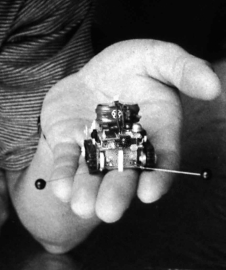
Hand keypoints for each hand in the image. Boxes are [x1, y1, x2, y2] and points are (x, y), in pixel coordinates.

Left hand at [40, 40, 220, 222]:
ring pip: (93, 174)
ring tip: (82, 206)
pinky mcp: (69, 144)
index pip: (161, 159)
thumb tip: (214, 87)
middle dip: (116, 193)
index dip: (158, 178)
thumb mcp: (159, 57)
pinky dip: (63, 174)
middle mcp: (128, 148)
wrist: (93, 70)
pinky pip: (67, 161)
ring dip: (86, 191)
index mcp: (157, 132)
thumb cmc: (133, 64)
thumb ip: (185, 69)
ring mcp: (97, 149)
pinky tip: (59, 189)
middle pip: (124, 174)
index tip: (148, 194)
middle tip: (108, 212)